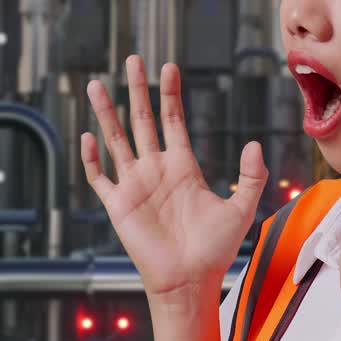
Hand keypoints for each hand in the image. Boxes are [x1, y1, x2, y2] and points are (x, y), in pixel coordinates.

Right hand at [81, 55, 267, 304]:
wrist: (189, 282)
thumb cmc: (215, 250)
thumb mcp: (242, 208)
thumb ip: (251, 176)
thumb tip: (254, 144)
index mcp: (182, 166)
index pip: (173, 120)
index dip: (170, 94)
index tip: (169, 67)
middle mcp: (155, 169)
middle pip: (141, 120)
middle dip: (137, 89)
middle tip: (133, 59)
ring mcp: (134, 185)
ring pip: (116, 139)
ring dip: (106, 112)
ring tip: (96, 85)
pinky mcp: (118, 205)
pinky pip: (100, 177)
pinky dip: (91, 158)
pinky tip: (87, 136)